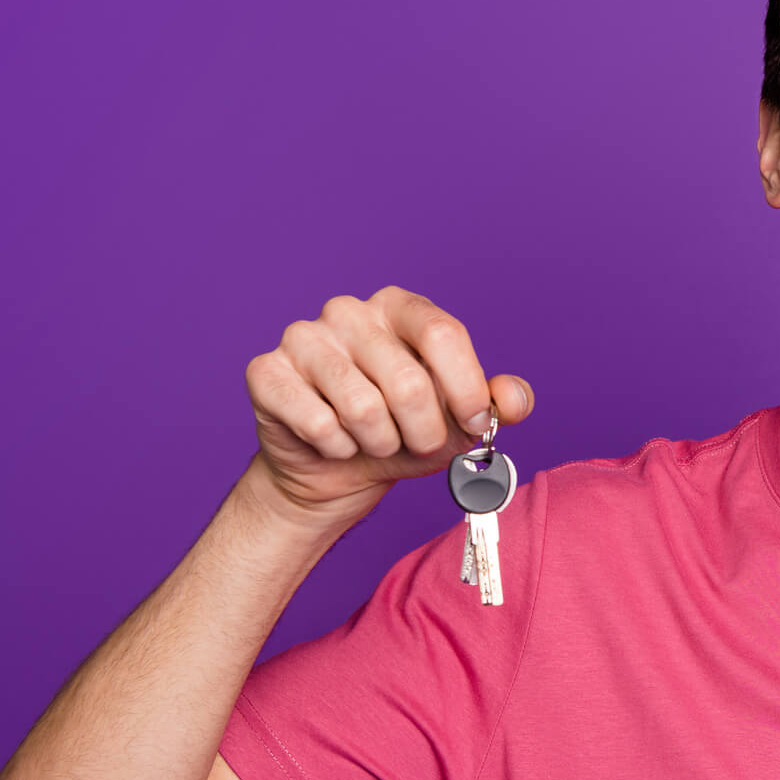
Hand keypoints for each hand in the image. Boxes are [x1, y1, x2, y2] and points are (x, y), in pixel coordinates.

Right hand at [243, 287, 533, 521]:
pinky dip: (338, 449)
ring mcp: (302, 337)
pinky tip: (334, 441)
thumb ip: (497, 404)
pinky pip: (319, 424)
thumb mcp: (459, 420)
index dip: (465, 390)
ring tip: (374, 441)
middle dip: (423, 432)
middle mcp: (348, 311)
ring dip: (380, 444)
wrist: (337, 471)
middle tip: (414, 442)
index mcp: (400, 307)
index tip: (472, 424)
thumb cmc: (402, 433)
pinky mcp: (266, 372)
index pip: (443, 334)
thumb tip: (514, 398)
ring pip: (363, 409)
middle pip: (407, 381)